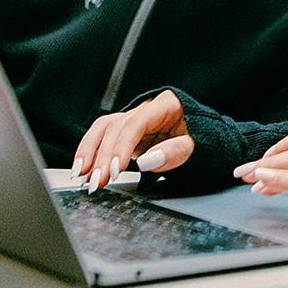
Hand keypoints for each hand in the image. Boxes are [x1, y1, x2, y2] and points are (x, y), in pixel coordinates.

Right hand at [71, 90, 193, 193]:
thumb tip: (146, 161)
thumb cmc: (202, 139)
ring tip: (81, 175)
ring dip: (89, 152)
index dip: (122, 146)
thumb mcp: (196, 146)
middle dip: (102, 156)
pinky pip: (103, 137)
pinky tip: (83, 169)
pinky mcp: (126, 132)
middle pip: (115, 127)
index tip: (115, 169)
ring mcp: (134, 119)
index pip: (135, 123)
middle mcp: (145, 108)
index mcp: (165, 105)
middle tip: (96, 182)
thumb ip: (174, 152)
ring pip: (103, 129)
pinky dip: (91, 152)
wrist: (206, 135)